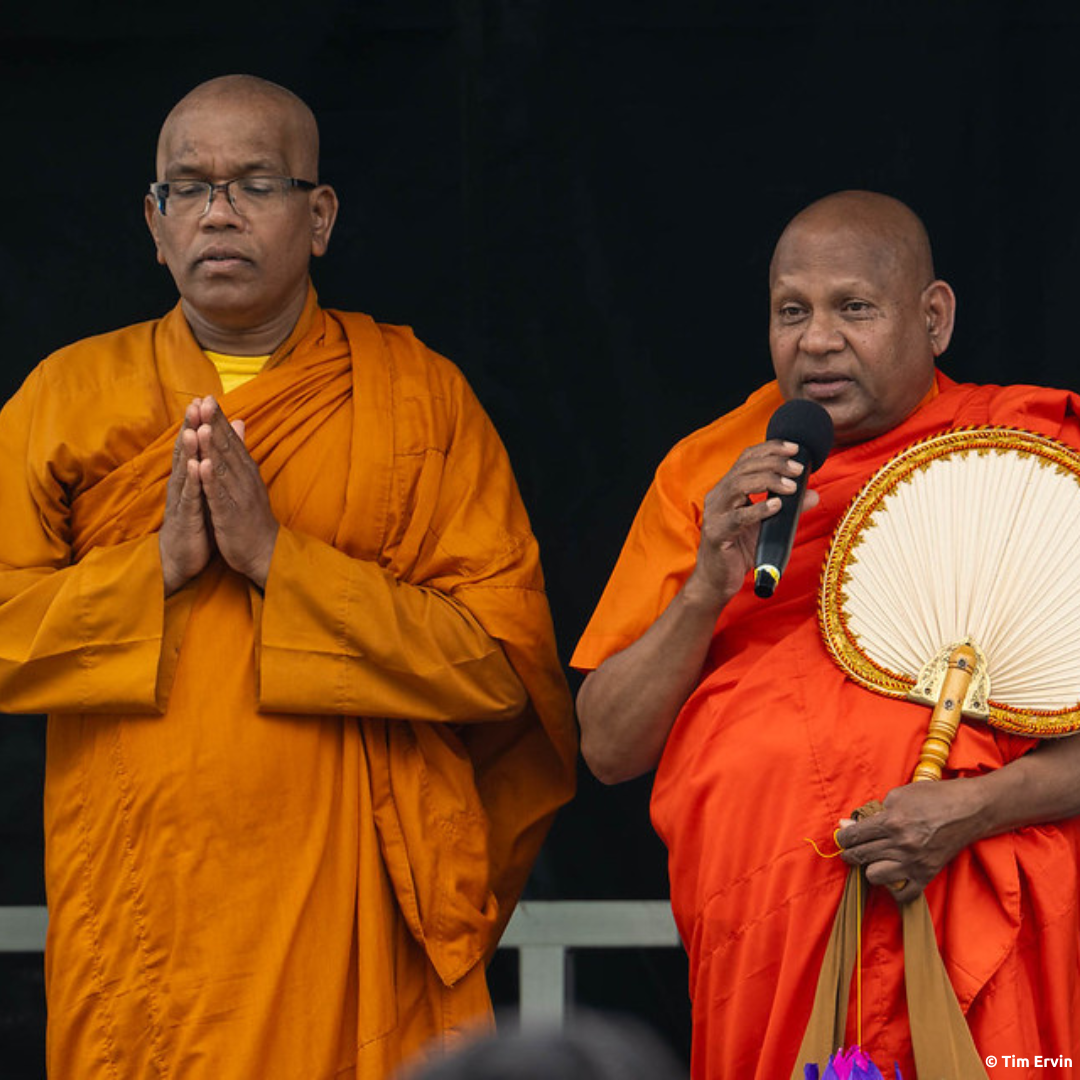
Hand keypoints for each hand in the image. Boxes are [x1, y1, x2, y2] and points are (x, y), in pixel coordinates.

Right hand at [159, 400, 212, 595]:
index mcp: (188, 478)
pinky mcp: (185, 519)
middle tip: (196, 402)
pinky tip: (196, 468)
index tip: (205, 399)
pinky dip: (193, 482)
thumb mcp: (203, 493)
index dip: (198, 423)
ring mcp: (181, 501)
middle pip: (185, 451)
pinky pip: (189, 498)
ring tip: (193, 429)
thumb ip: (207, 469)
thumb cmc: (194, 523)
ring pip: (185, 471)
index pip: (193, 446)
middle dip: (190, 427)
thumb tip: (213, 451)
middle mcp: (181, 485)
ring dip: (188, 450)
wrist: (180, 559)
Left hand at [194, 396, 279, 588]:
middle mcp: (244, 480)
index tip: (207, 398)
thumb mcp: (248, 480)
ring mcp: (238, 497)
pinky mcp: (231, 515)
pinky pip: (219, 495)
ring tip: (201, 426)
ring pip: (223, 468)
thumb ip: (240, 451)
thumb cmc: (253, 517)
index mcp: (247, 471)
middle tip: (204, 402)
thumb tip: (239, 422)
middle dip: (214, 425)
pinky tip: (203, 465)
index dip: (219, 419)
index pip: (232, 440)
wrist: (266, 552)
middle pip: (227, 448)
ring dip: (212, 447)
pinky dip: (211, 480)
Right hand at [684, 439, 819, 607]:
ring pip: (738, 485)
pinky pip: (737, 518)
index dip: (770, 449)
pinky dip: (758, 509)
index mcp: (728, 489)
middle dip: (774, 463)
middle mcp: (718, 496)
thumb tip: (813, 494)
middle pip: (744, 467)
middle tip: (798, 469)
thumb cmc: (740, 551)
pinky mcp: (716, 534)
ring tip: (791, 487)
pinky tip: (776, 506)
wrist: (718, 581)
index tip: (795, 448)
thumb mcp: (768, 526)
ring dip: (768, 481)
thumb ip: (789, 509)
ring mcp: (715, 514)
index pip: (747, 459)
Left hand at [836, 778, 986, 903]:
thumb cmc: (933, 797)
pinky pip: (902, 894)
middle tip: (852, 849)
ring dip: (870, 868)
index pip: (854, 836)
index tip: (842, 838)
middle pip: (860, 856)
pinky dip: (894, 887)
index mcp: (892, 821)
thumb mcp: (898, 796)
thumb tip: (847, 824)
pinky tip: (892, 875)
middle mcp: (901, 844)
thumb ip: (872, 812)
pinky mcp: (927, 875)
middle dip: (850, 852)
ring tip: (874, 860)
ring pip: (874, 876)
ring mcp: (914, 862)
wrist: (969, 810)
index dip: (842, 838)